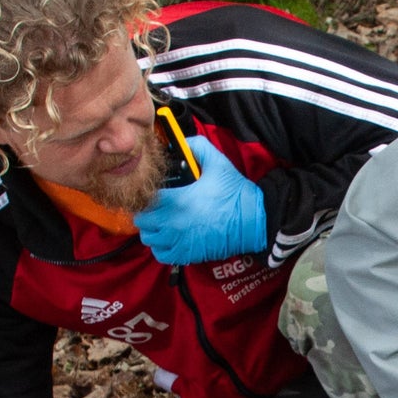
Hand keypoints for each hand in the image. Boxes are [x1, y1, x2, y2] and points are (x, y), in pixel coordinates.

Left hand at [135, 135, 266, 264]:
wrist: (255, 222)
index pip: (145, 199)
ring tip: (161, 222)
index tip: (152, 190)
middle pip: (142, 221)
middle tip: (155, 205)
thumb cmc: (237, 195)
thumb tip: (184, 142)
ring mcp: (180, 242)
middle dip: (146, 211)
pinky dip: (160, 247)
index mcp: (177, 200)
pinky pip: (162, 255)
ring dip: (151, 230)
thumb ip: (197, 147)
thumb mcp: (218, 164)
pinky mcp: (188, 254)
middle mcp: (174, 224)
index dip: (145, 194)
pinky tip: (168, 238)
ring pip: (149, 239)